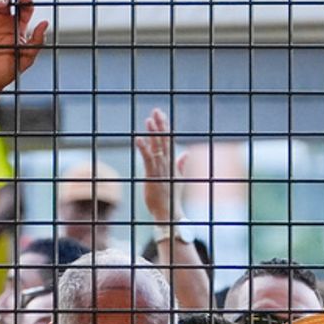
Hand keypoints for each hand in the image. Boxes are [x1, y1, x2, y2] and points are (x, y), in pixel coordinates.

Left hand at [135, 108, 187, 224]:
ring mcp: (160, 169)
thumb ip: (181, 164)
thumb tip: (185, 153)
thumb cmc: (171, 198)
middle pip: (164, 140)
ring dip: (152, 133)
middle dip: (160, 125)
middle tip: (156, 111)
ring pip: (157, 147)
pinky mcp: (152, 176)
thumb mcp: (178, 178)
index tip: (161, 114)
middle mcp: (167, 164)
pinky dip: (143, 148)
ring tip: (148, 120)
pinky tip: (138, 138)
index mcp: (172, 163)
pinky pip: (148, 159)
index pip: (169, 141)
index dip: (165, 127)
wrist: (168, 213)